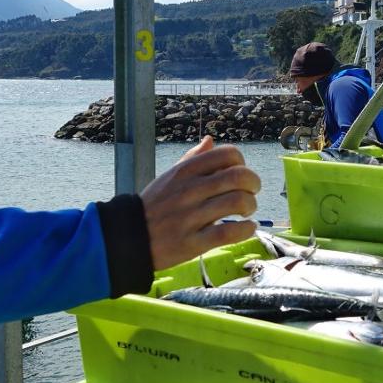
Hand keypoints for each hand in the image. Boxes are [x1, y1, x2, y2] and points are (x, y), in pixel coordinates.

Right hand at [140, 136, 261, 269]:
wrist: (128, 238)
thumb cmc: (154, 205)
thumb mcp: (169, 177)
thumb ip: (191, 159)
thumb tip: (210, 140)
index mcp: (184, 171)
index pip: (228, 154)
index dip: (242, 163)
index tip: (241, 174)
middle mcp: (188, 190)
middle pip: (239, 176)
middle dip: (254, 184)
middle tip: (251, 193)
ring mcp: (190, 217)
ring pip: (237, 202)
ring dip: (250, 206)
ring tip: (246, 212)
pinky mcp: (192, 243)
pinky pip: (229, 232)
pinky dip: (245, 230)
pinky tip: (246, 229)